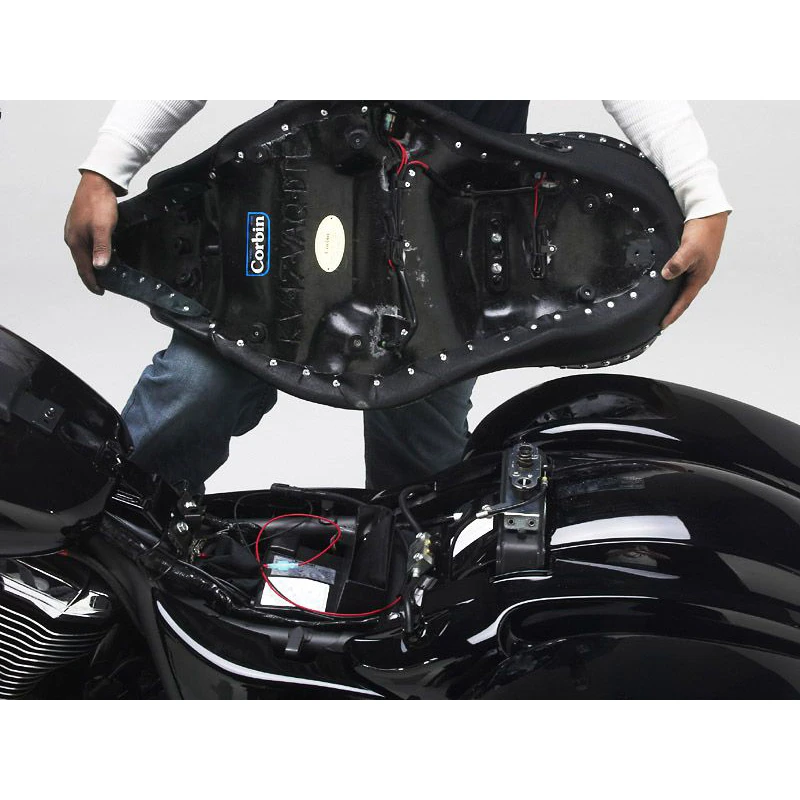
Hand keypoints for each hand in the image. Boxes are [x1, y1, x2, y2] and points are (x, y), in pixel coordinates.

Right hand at [64, 171, 118, 294]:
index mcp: (75, 241)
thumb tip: (99, 267)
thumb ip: (102, 248)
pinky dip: (94, 253)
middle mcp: (72, 237)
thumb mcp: (103, 228)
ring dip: (93, 264)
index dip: (92, 282)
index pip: (83, 268)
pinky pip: (86, 244)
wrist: (98, 181)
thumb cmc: (100, 204)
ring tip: (105, 273)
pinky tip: (102, 254)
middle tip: (105, 285)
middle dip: (92, 275)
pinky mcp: (81, 224)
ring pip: (84, 253)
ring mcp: (75, 230)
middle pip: (82, 262)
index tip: (101, 292)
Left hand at [659, 211, 728, 328]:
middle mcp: (697, 275)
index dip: (673, 314)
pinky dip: (670, 283)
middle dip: (671, 309)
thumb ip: (678, 263)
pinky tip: (661, 284)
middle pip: (682, 297)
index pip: (684, 301)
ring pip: (680, 287)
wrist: (710, 214)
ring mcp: (694, 268)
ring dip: (670, 297)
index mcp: (700, 277)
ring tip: (657, 306)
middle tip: (657, 320)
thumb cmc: (703, 232)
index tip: (662, 325)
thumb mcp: (689, 249)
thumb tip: (666, 275)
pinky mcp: (690, 260)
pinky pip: (678, 276)